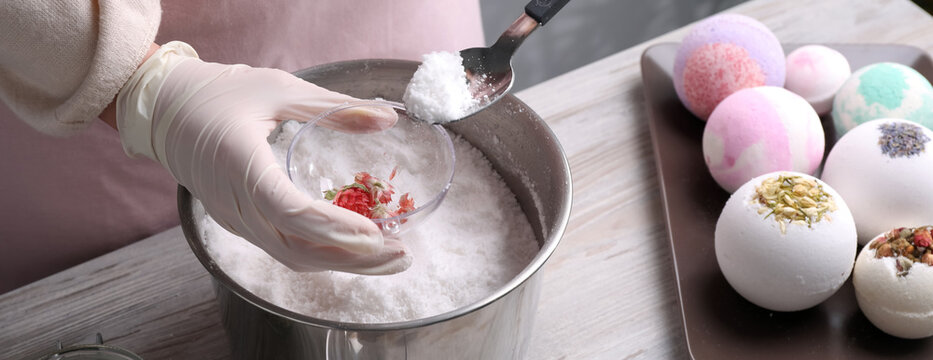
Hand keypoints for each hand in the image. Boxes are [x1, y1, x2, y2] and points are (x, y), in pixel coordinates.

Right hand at [116, 42, 410, 274]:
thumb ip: (334, 107)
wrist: (163, 109)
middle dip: (352, 258)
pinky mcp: (238, 223)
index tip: (374, 234)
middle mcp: (234, 203)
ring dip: (341, 263)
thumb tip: (388, 119)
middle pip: (296, 249)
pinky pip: (281, 248)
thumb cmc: (221, 93)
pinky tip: (353, 249)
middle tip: (400, 255)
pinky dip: (320, 254)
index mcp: (241, 164)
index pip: (288, 211)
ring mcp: (233, 219)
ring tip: (388, 257)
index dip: (332, 227)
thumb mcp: (280, 88)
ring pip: (290, 256)